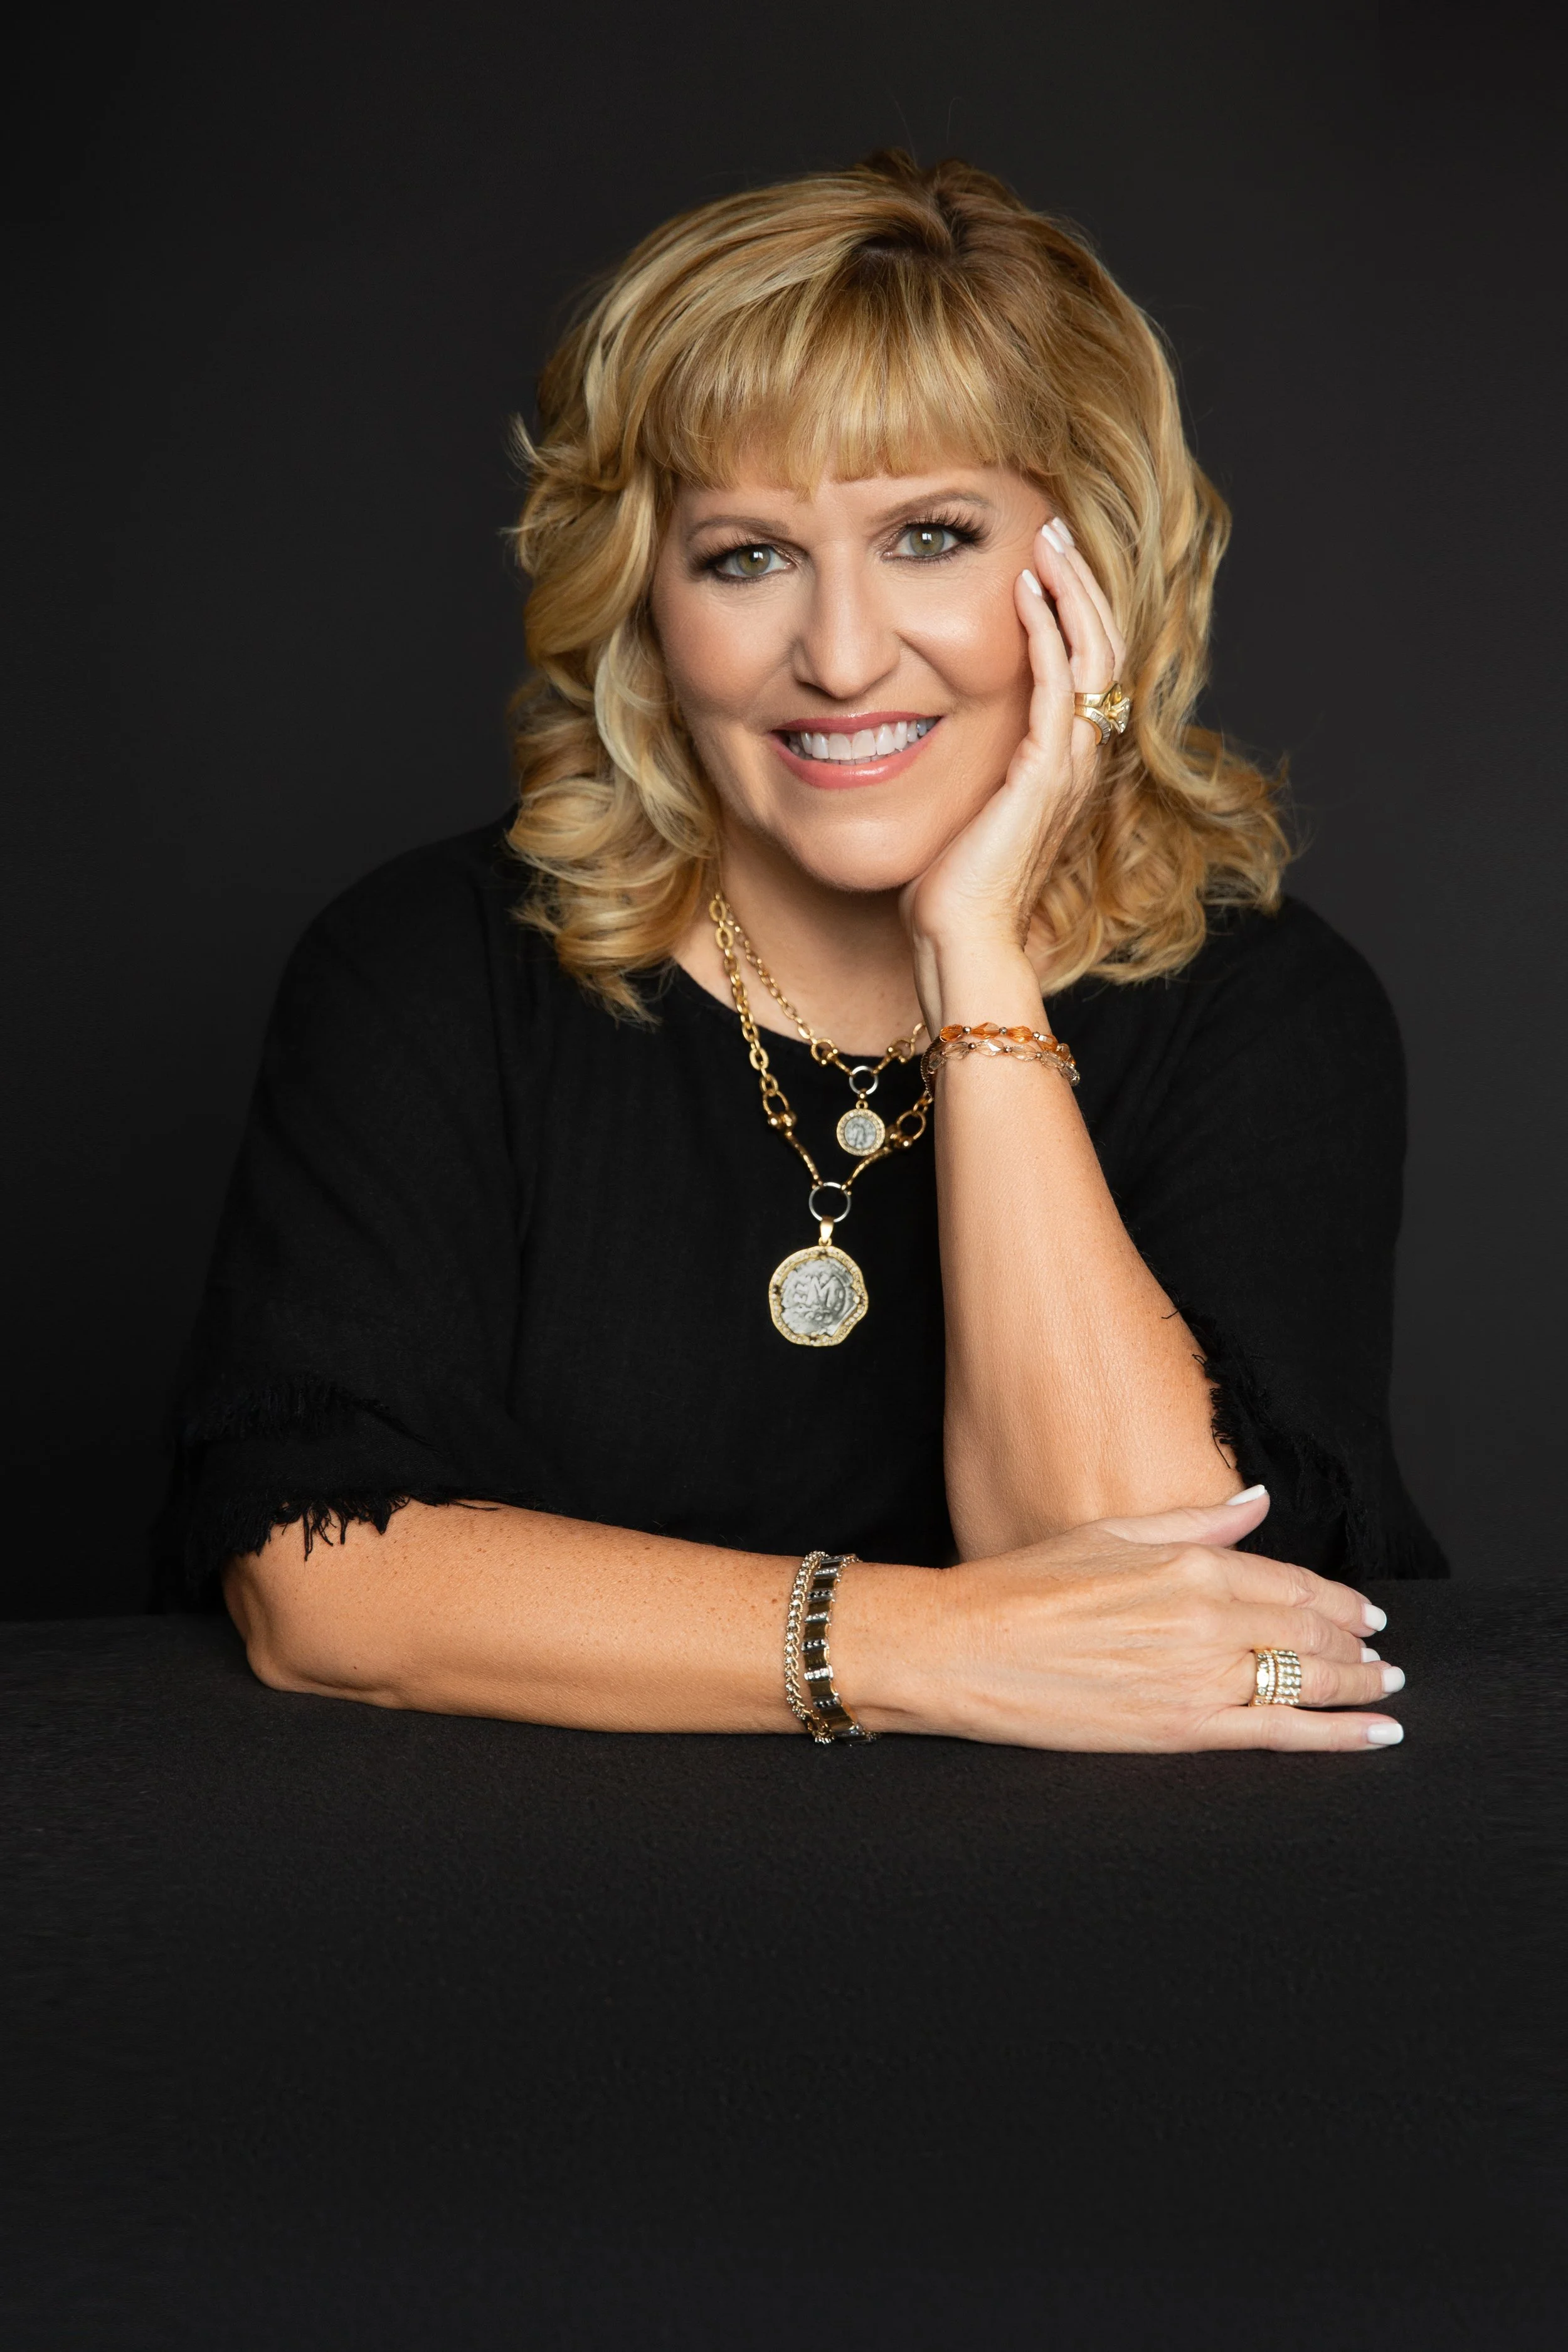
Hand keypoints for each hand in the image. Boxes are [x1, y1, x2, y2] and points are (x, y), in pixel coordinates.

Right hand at [851, 1490, 1404, 1752]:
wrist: (964, 1648)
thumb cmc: (1024, 1586)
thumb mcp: (1111, 1532)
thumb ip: (1194, 1521)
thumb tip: (1254, 1502)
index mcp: (1190, 1563)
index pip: (1290, 1582)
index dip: (1336, 1599)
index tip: (1362, 1610)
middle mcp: (1206, 1618)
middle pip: (1308, 1631)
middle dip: (1356, 1643)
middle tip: (1383, 1653)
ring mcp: (1199, 1677)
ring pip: (1306, 1681)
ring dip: (1359, 1686)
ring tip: (1386, 1692)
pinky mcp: (1183, 1729)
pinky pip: (1281, 1733)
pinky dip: (1338, 1736)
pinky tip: (1373, 1735)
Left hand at [902, 517, 1127, 980]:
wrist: (960, 940)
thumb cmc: (951, 886)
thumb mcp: (966, 805)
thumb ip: (974, 762)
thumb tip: (932, 724)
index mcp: (1064, 761)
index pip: (1088, 664)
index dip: (1075, 606)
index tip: (1046, 558)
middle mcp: (1080, 758)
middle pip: (1104, 645)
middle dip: (1081, 581)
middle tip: (1055, 527)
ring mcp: (1069, 765)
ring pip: (1094, 654)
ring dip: (1071, 590)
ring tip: (1048, 540)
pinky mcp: (1045, 774)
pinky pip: (1057, 685)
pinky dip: (1045, 632)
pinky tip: (1024, 592)